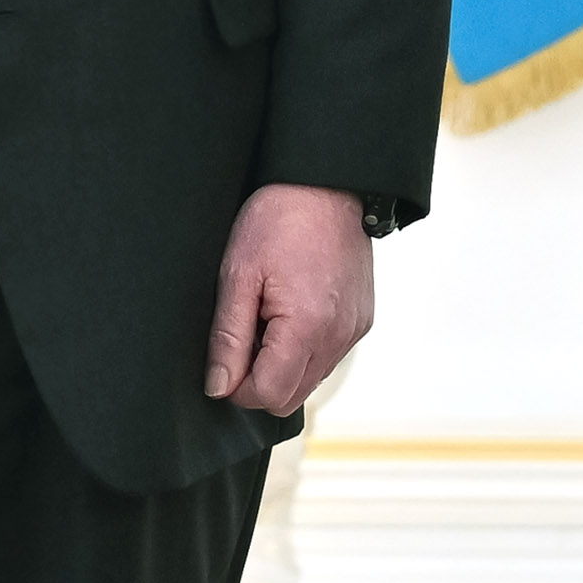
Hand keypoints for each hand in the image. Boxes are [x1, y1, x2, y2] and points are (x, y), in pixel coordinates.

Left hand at [205, 185, 372, 413]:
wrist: (327, 184)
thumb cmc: (282, 218)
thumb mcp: (239, 274)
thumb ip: (228, 337)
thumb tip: (219, 386)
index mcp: (308, 326)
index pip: (270, 395)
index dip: (238, 386)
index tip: (228, 356)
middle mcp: (339, 335)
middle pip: (291, 397)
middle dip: (261, 378)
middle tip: (247, 333)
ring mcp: (355, 329)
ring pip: (311, 380)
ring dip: (284, 364)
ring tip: (271, 315)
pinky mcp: (362, 320)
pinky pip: (328, 357)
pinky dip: (306, 348)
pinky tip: (293, 311)